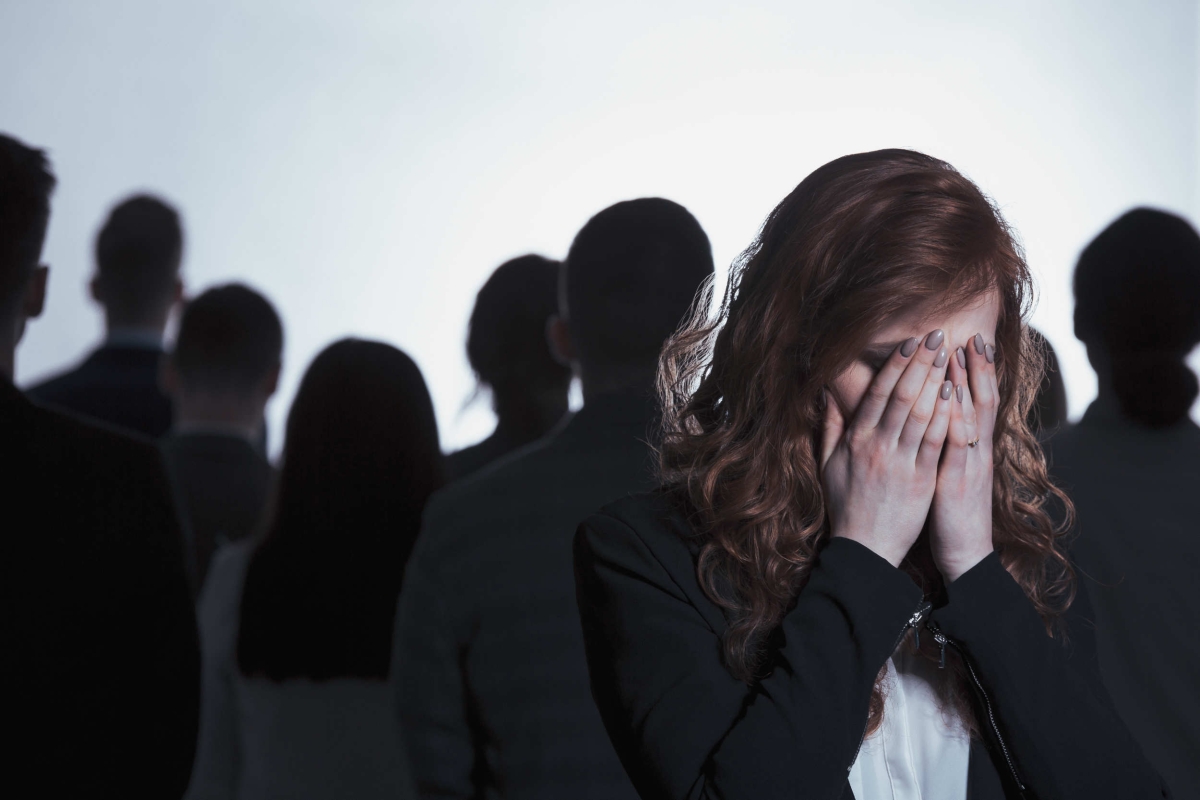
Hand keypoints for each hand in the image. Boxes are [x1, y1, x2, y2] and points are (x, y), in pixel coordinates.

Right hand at [821, 330, 952, 565]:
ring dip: (938, 381)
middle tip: (939, 337)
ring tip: (952, 356)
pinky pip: (935, 441)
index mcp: (856, 440)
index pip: (878, 392)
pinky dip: (946, 415)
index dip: (896, 364)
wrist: (864, 548)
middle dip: (922, 363)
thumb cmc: (845, 505)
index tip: (912, 342)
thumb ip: (830, 426)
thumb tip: (829, 394)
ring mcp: (900, 463)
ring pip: (922, 413)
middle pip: (903, 395)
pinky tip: (956, 394)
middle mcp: (877, 447)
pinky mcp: (921, 480)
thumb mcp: (827, 464)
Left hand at [929, 334, 996, 581]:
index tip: (972, 340)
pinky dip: (952, 419)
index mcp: (974, 448)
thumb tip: (940, 417)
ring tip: (957, 354)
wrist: (966, 554)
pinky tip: (947, 399)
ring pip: (971, 417)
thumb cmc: (953, 512)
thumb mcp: (953, 472)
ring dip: (965, 385)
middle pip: (982, 401)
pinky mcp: (955, 482)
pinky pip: (955, 446)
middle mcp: (977, 452)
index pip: (979, 401)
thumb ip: (948, 444)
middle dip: (977, 368)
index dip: (977, 372)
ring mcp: (968, 465)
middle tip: (972, 335)